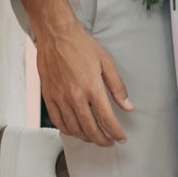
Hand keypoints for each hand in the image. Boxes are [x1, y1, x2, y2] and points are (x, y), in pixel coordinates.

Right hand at [34, 15, 133, 146]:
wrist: (56, 34)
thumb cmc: (81, 45)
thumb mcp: (106, 62)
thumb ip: (117, 87)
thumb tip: (128, 105)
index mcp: (92, 88)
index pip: (107, 119)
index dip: (116, 133)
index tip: (121, 138)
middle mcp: (75, 96)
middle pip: (90, 129)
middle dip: (102, 140)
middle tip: (109, 142)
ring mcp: (60, 97)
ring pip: (74, 128)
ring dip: (86, 138)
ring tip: (94, 137)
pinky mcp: (49, 96)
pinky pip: (58, 121)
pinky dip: (68, 130)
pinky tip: (75, 130)